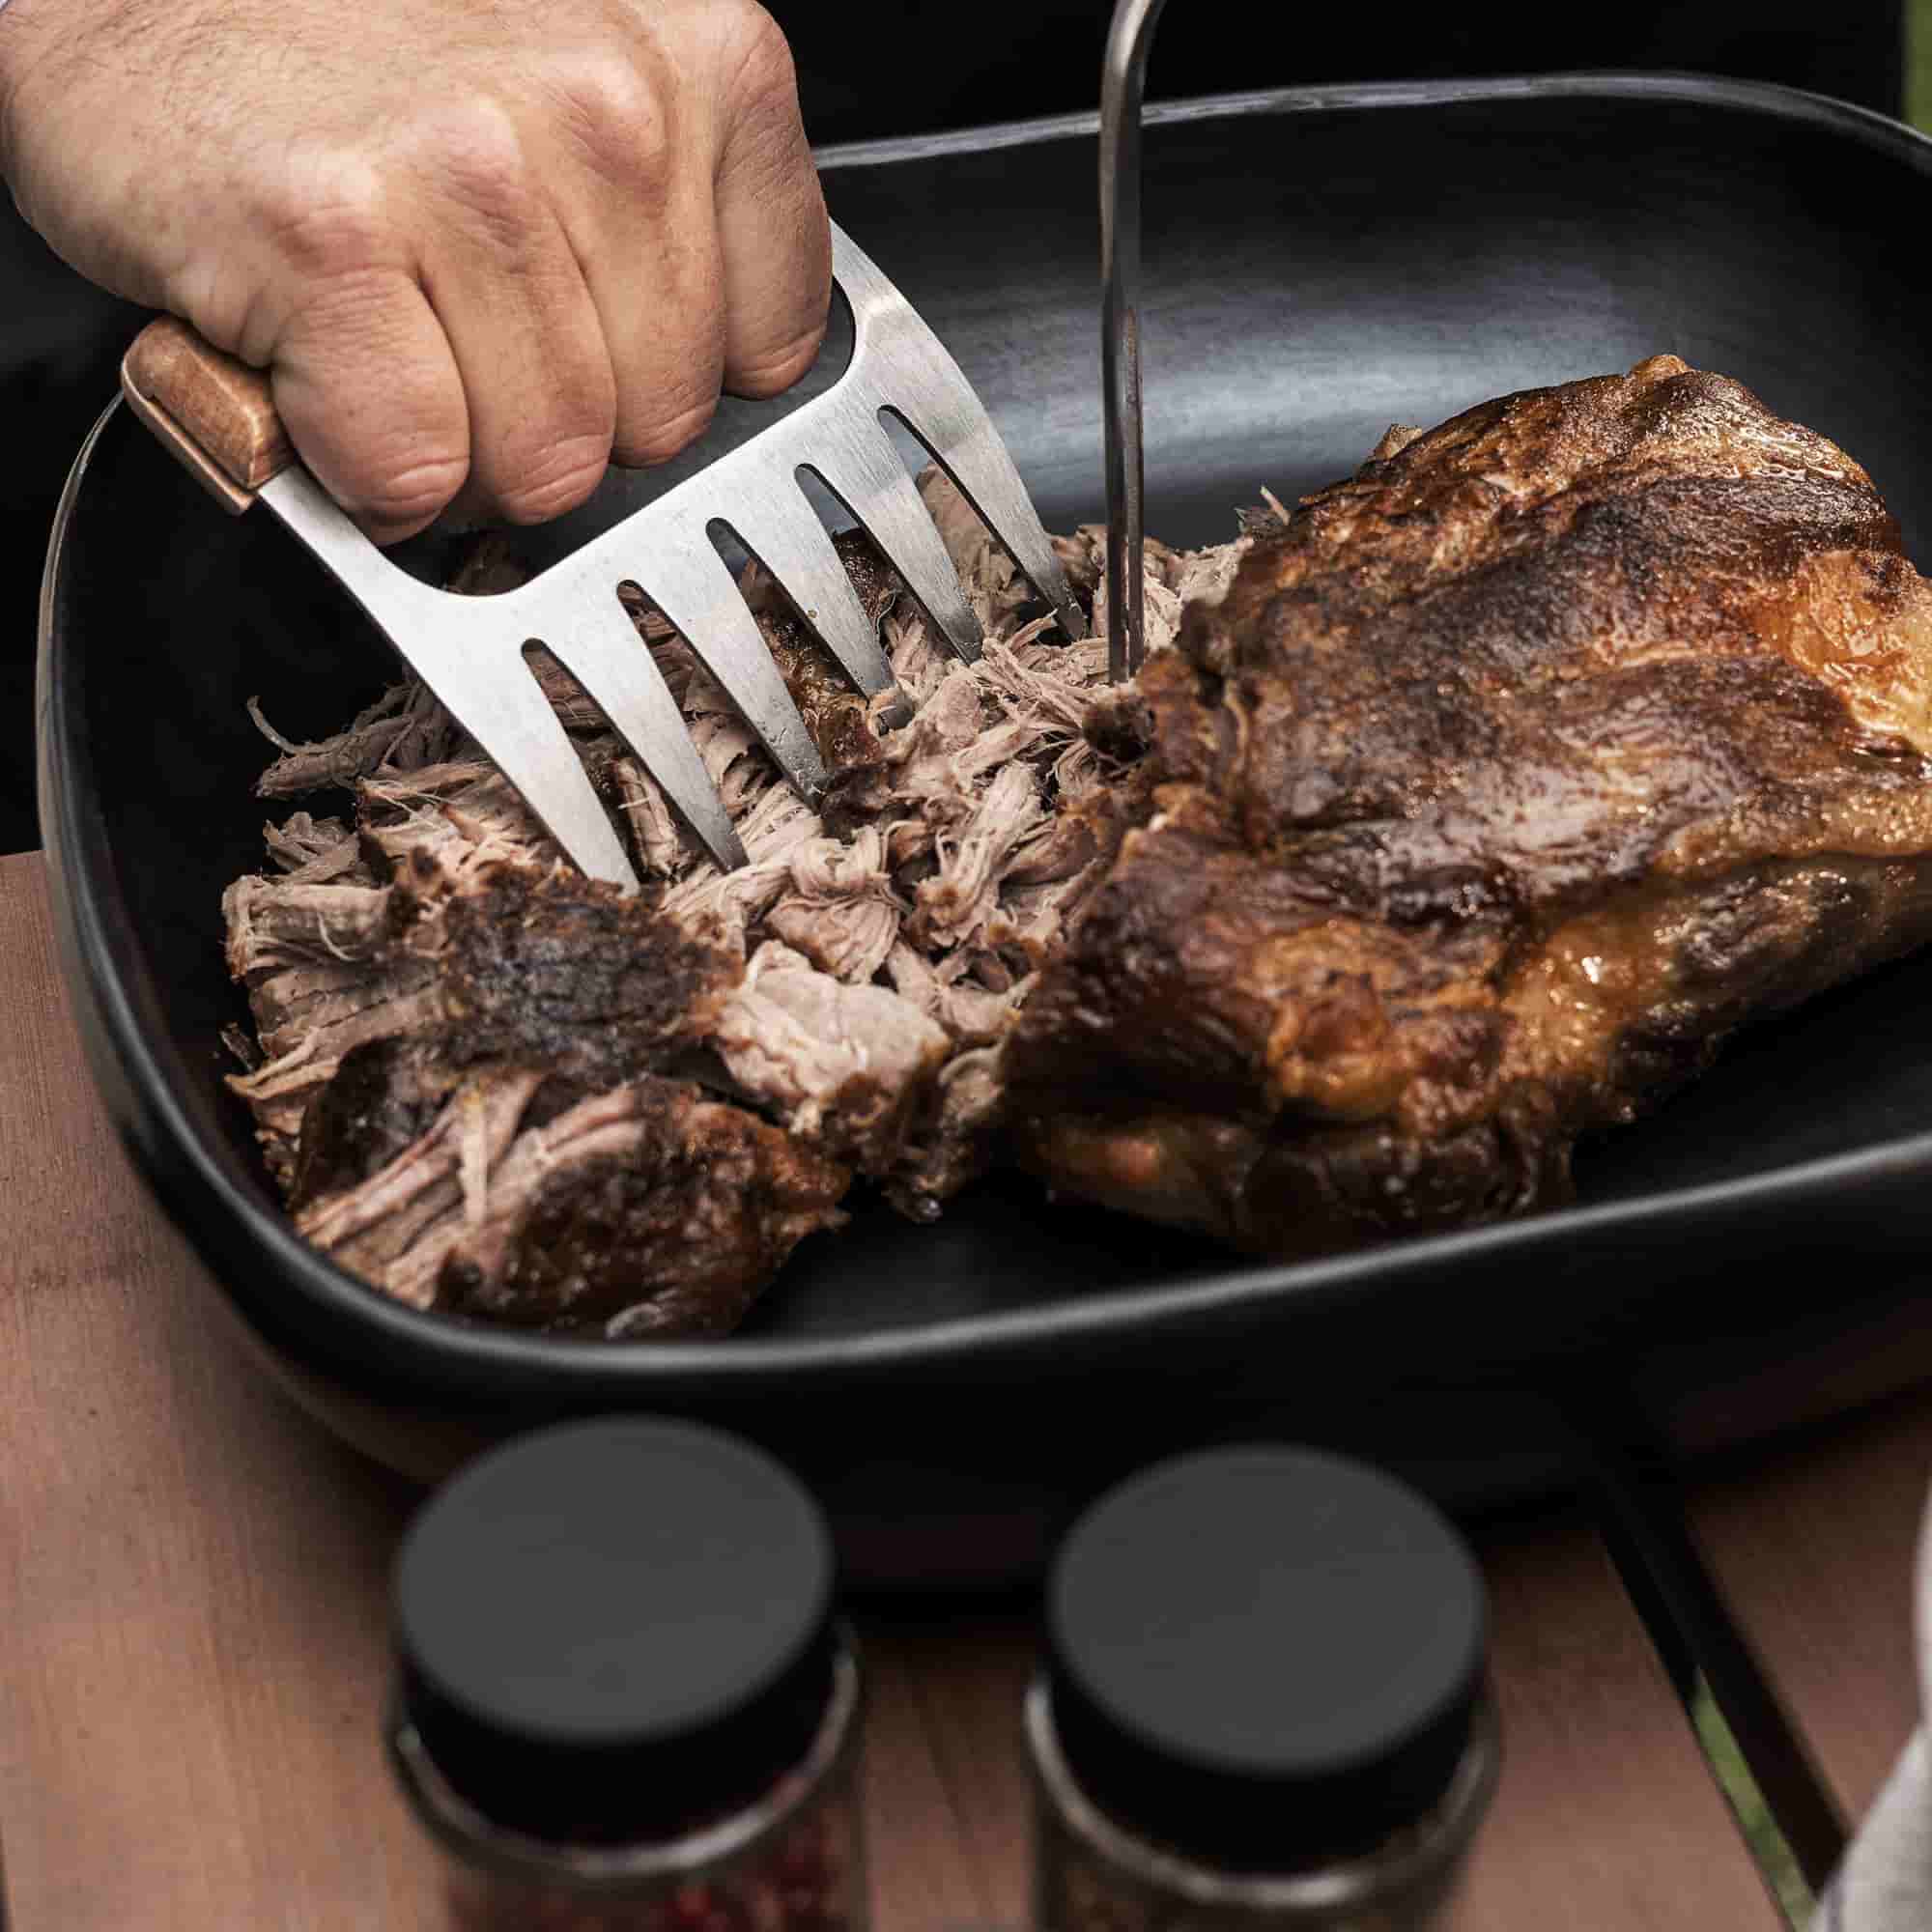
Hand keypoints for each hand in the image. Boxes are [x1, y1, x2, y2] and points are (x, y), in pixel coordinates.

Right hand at [0, 0, 828, 540]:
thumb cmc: (360, 53)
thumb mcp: (584, 94)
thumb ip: (679, 224)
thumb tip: (724, 382)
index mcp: (702, 63)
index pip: (773, 351)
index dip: (661, 379)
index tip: (590, 344)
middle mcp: (608, 105)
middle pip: (660, 430)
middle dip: (561, 428)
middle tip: (464, 346)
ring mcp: (475, 170)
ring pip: (547, 467)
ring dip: (458, 455)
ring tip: (389, 347)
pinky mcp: (334, 239)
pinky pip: (416, 470)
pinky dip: (362, 467)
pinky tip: (324, 369)